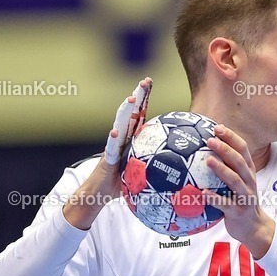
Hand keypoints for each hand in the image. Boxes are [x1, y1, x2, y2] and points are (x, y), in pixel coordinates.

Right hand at [64, 77, 151, 229]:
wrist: (98, 194)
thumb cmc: (120, 185)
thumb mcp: (141, 173)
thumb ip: (156, 167)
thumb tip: (178, 168)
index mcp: (130, 139)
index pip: (139, 114)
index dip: (143, 98)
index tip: (149, 82)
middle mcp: (120, 137)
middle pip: (129, 113)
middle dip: (137, 96)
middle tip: (145, 81)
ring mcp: (112, 146)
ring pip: (119, 125)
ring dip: (125, 112)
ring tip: (131, 99)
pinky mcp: (106, 159)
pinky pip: (110, 148)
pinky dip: (112, 139)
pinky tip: (115, 131)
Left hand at [202, 125, 274, 258]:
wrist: (254, 227)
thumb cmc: (241, 201)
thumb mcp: (239, 182)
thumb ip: (228, 168)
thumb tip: (205, 151)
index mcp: (248, 172)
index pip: (243, 150)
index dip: (231, 137)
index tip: (217, 127)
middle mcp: (249, 181)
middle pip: (239, 162)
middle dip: (226, 149)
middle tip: (210, 140)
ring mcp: (245, 197)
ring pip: (235, 180)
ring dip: (221, 169)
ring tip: (208, 160)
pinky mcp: (238, 212)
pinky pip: (226, 204)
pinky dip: (215, 198)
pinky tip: (203, 193)